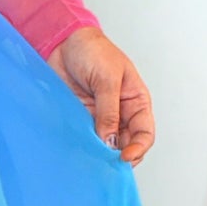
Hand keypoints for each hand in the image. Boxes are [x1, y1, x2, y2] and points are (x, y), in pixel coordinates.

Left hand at [50, 27, 154, 163]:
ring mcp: (100, 117)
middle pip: (126, 143)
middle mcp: (120, 112)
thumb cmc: (92, 50)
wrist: (61, 41)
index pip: (144, 132)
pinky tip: (80, 152)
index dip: (138, 148)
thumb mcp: (107, 79)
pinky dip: (85, 146)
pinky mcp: (81, 118)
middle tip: (107, 164)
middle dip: (119, 155)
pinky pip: (86, 137)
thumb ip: (109, 111)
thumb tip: (111, 141)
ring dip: (100, 154)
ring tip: (93, 160)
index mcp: (136, 101)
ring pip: (106, 144)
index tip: (124, 157)